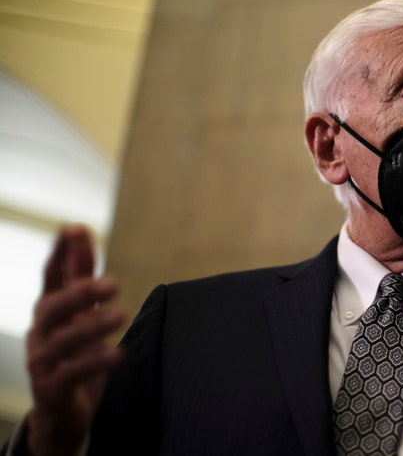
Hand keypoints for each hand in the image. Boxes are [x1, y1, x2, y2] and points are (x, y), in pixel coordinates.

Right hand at [25, 225, 125, 455]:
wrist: (61, 415)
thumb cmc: (72, 357)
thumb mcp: (79, 314)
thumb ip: (80, 277)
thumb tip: (81, 235)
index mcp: (48, 312)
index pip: (50, 277)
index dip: (60, 254)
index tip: (73, 229)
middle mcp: (40, 334)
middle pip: (52, 308)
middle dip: (80, 292)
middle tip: (114, 283)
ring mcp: (42, 363)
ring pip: (61, 341)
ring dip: (91, 327)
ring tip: (120, 316)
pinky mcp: (52, 390)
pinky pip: (71, 374)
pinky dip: (93, 363)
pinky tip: (117, 353)